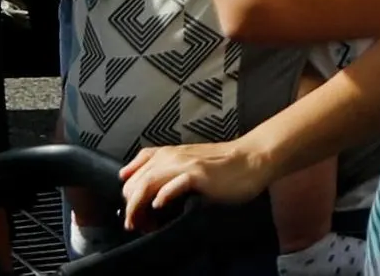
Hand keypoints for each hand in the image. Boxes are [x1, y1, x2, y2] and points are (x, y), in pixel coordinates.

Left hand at [113, 136, 274, 223]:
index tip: (135, 216)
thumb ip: (166, 173)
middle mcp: (170, 157)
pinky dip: (163, 196)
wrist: (251, 159)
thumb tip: (146, 196)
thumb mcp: (187, 163)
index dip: (128, 198)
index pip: (130, 175)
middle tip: (138, 226)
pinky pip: (174, 185)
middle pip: (135, 183)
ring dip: (139, 207)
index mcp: (166, 154)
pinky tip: (160, 207)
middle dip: (130, 208)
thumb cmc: (222, 166)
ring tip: (141, 224)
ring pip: (147, 184)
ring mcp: (184, 165)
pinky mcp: (199, 174)